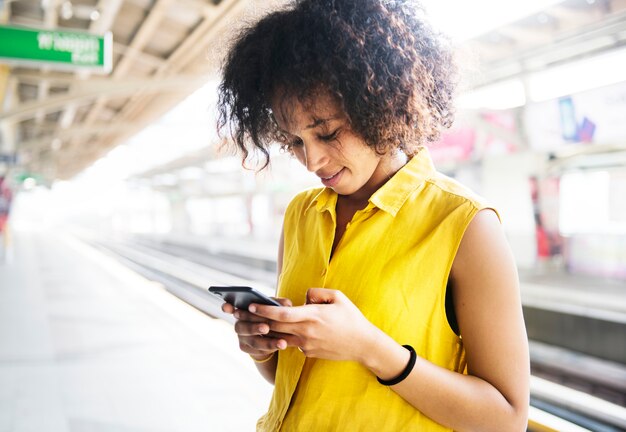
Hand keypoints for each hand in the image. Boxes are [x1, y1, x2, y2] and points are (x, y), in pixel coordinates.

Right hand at [222, 297, 292, 359]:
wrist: (271, 334)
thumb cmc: (272, 315)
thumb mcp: (276, 307)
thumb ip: (280, 304)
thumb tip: (287, 304)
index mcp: (242, 309)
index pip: (230, 307)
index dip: (227, 307)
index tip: (227, 307)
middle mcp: (239, 323)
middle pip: (243, 326)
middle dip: (255, 327)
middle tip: (266, 328)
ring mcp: (241, 337)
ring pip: (253, 341)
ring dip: (268, 342)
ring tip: (282, 343)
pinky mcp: (246, 348)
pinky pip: (258, 350)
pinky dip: (270, 348)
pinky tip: (281, 346)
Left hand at [249, 288, 376, 361]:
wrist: (363, 344)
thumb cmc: (351, 318)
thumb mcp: (338, 297)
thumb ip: (317, 293)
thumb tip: (304, 297)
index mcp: (313, 315)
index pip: (282, 314)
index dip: (264, 310)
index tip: (251, 305)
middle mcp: (307, 331)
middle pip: (275, 327)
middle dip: (258, 321)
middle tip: (243, 313)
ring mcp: (306, 344)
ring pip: (281, 336)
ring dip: (268, 331)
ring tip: (256, 323)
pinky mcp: (308, 353)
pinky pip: (293, 343)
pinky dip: (287, 337)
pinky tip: (282, 332)